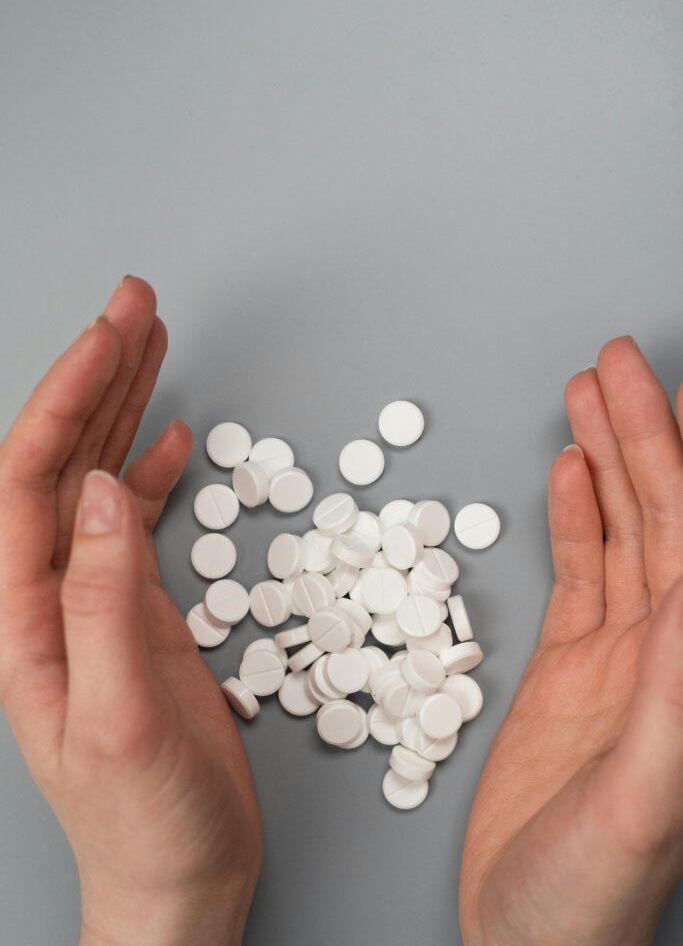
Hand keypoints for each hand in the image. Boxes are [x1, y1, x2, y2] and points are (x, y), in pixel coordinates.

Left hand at [0, 277, 261, 945]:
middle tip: (134, 304)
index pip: (29, 480)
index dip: (68, 400)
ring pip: (103, 476)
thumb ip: (105, 601)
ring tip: (153, 340)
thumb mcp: (119, 715)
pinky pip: (140, 519)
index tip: (111, 335)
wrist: (179, 873)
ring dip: (126, 406)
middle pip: (63, 460)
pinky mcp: (138, 609)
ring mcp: (95, 596)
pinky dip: (156, 469)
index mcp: (22, 615)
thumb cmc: (140, 817)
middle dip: (97, 375)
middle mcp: (49, 593)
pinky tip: (170, 435)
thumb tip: (107, 493)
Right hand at [460, 337, 682, 945]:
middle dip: (638, 431)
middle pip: (661, 516)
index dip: (668, 450)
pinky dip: (575, 519)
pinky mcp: (574, 676)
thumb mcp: (634, 806)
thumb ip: (672, 700)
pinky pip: (582, 577)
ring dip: (607, 462)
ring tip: (586, 398)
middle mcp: (666, 656)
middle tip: (610, 364)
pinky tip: (569, 478)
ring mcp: (620, 662)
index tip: (642, 384)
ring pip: (622, 535)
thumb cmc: (584, 905)